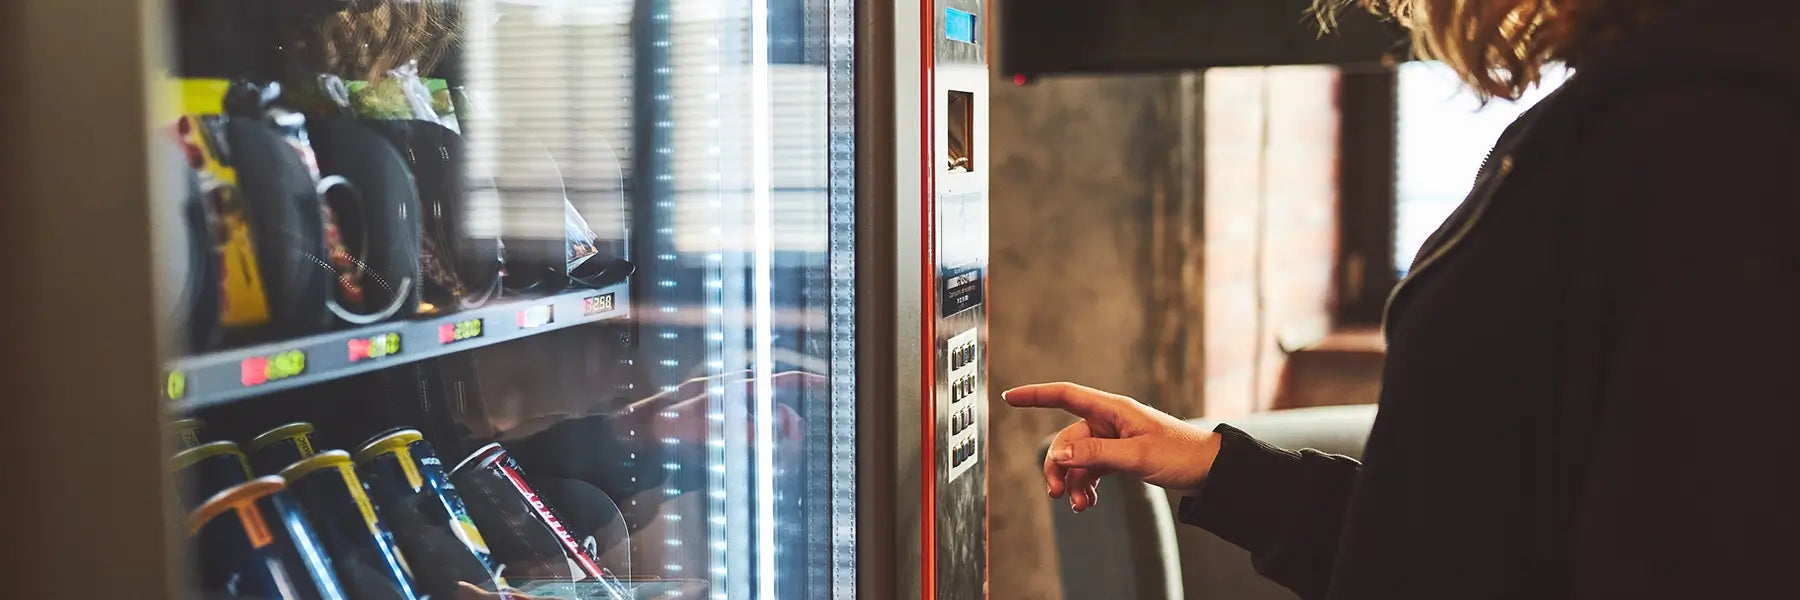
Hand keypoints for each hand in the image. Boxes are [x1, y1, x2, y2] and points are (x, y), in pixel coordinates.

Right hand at [1003, 382, 1220, 511]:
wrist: (1210, 471)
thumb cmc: (1179, 455)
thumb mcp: (1136, 456)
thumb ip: (1095, 455)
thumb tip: (1058, 456)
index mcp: (1113, 409)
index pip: (1065, 395)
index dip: (1035, 395)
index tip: (1009, 397)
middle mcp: (1109, 421)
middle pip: (1067, 440)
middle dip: (1058, 467)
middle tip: (1057, 494)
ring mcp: (1113, 439)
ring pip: (1077, 459)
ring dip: (1074, 482)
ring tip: (1081, 506)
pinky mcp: (1119, 456)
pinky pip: (1091, 469)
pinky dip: (1087, 485)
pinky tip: (1089, 502)